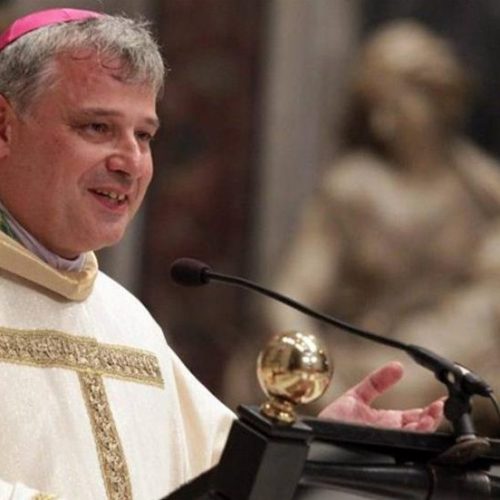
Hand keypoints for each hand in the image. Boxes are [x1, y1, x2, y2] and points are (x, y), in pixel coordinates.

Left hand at [319, 361, 443, 431]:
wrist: (316, 435)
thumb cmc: (335, 421)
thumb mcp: (358, 395)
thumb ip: (377, 381)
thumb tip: (397, 366)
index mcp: (387, 422)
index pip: (415, 417)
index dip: (430, 410)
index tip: (442, 401)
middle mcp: (390, 433)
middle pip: (420, 428)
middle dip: (434, 418)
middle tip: (442, 407)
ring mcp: (387, 441)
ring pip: (415, 437)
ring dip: (427, 425)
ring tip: (435, 413)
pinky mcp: (382, 446)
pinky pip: (402, 442)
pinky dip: (413, 433)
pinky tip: (419, 424)